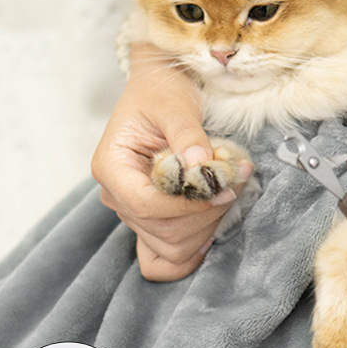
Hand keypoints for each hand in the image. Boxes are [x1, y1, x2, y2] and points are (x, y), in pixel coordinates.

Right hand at [91, 44, 252, 280]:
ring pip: (170, 247)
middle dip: (204, 215)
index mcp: (111, 167)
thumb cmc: (162, 92)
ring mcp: (131, 211)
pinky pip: (163, 257)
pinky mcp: (151, 219)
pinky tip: (211, 229)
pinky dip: (190, 251)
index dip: (188, 206)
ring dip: (206, 228)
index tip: (223, 191)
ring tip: (229, 193)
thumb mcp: (175, 105)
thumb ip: (187, 135)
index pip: (145, 205)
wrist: (160, 90)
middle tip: (236, 185)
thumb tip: (201, 165)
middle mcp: (116, 195)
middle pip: (160, 231)